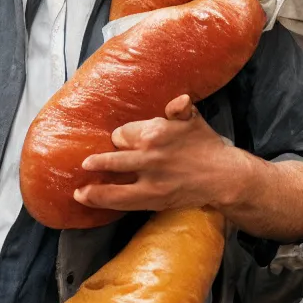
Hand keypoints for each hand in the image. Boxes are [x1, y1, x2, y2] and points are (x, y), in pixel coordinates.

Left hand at [76, 95, 248, 212]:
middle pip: (114, 159)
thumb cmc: (205, 145)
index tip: (119, 141)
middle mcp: (151, 157)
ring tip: (79, 191)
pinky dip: (105, 202)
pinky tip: (89, 199)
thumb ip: (180, 108)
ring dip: (95, 189)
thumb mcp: (193, 121)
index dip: (120, 138)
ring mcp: (152, 182)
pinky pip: (124, 202)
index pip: (123, 134)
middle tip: (85, 164)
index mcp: (157, 133)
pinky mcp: (154, 200)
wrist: (224, 176)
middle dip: (98, 162)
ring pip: (116, 187)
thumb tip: (179, 100)